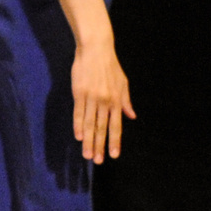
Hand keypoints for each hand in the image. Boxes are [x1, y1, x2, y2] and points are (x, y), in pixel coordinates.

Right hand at [71, 42, 135, 163]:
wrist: (96, 49)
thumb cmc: (110, 67)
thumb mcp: (123, 83)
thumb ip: (126, 101)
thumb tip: (131, 116)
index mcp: (116, 100)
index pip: (116, 126)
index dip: (115, 141)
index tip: (114, 155)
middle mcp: (105, 101)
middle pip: (102, 128)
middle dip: (100, 146)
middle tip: (97, 161)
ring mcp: (91, 97)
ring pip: (90, 124)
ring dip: (88, 141)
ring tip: (87, 155)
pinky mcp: (79, 92)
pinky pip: (78, 112)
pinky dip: (78, 125)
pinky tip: (78, 137)